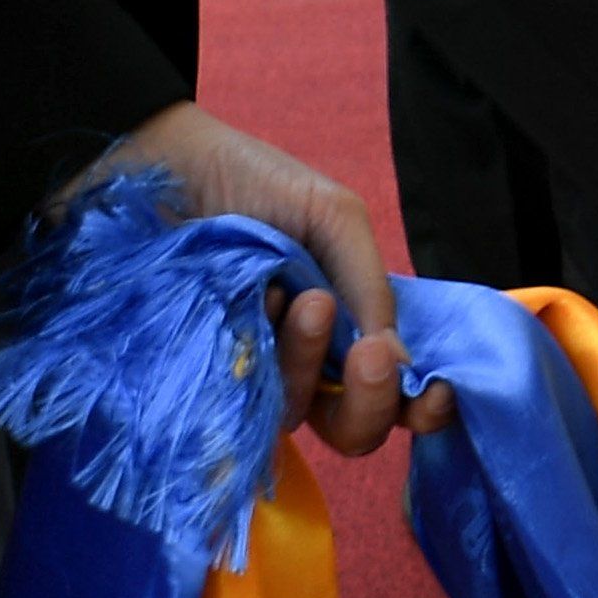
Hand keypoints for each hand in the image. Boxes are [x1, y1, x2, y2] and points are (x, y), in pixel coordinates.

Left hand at [85, 104, 451, 455]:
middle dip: (372, 401)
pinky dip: (260, 360)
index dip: (422, 406)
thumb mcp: (334, 218)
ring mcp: (253, 374)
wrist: (162, 168)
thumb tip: (407, 367)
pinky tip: (255, 306)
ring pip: (298, 414)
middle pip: (353, 428)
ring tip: (296, 296)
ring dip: (309, 358)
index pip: (396, 391)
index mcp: (350, 324)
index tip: (434, 394)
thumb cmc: (252, 183)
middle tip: (372, 354)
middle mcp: (306, 362)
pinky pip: (239, 405)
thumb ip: (371, 288)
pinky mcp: (201, 380)